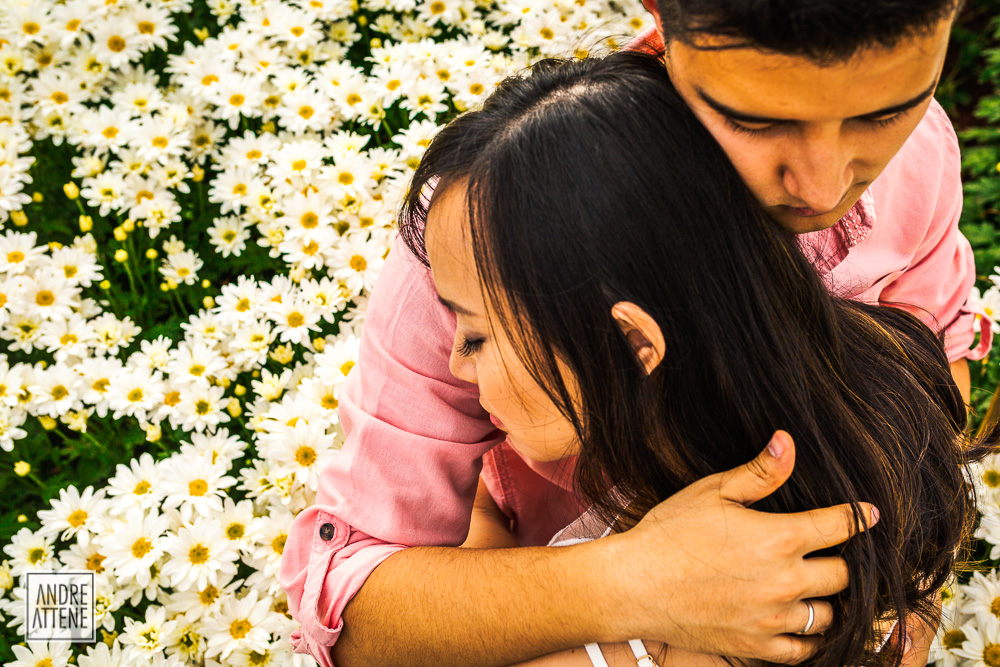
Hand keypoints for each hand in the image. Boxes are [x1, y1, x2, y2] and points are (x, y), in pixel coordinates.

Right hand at [603, 430, 878, 663]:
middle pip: (842, 575)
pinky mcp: (756, 648)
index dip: (857, 517)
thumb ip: (759, 472)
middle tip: (825, 552)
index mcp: (778, 538)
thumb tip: (788, 441)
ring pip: (828, 615)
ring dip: (825, 599)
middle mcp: (784, 582)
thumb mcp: (712, 491)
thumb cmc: (669, 533)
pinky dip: (809, 638)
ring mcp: (772, 620)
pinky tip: (800, 622)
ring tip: (813, 586)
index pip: (839, 527)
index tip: (868, 514)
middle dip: (838, 560)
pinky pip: (803, 650)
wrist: (633, 585)